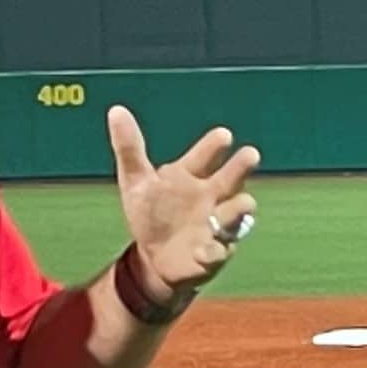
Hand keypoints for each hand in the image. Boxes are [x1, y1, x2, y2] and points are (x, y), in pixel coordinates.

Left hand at [108, 107, 262, 314]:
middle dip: (242, 167)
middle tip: (250, 154)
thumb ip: (129, 148)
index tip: (223, 135)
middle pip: (232, 177)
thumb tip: (115, 109)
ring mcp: (218, 223)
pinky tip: (202, 250)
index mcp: (191, 176)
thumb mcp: (135, 181)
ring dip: (235, 210)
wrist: (155, 257)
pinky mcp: (216, 252)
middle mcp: (211, 196)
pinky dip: (213, 250)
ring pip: (237, 212)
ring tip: (223, 210)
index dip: (214, 145)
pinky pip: (219, 250)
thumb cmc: (150, 214)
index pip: (206, 155)